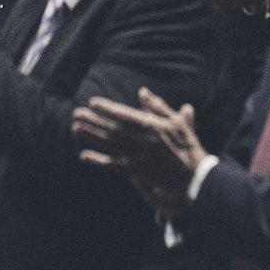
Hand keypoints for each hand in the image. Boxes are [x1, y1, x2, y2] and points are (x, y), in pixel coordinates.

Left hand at [73, 88, 209, 215]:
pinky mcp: (135, 171)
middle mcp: (141, 141)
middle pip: (112, 128)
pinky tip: (84, 156)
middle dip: (93, 120)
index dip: (108, 108)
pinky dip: (98, 161)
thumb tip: (142, 92)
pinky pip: (113, 166)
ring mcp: (137, 157)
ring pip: (109, 145)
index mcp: (152, 126)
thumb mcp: (176, 121)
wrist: (194, 177)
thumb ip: (157, 107)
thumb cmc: (187, 146)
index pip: (125, 115)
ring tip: (75, 128)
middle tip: (76, 113)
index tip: (93, 102)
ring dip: (91, 136)